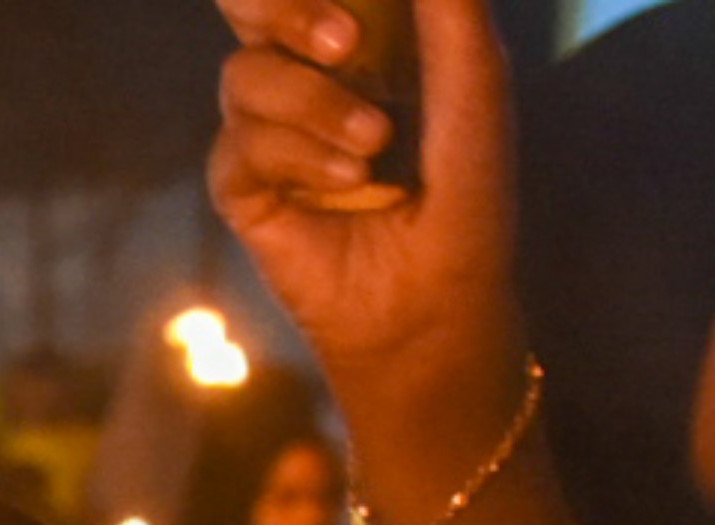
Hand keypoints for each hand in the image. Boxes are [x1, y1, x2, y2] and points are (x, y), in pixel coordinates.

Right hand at [207, 0, 525, 426]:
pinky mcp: (244, 190)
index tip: (354, 16)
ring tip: (375, 143)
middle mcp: (307, 76)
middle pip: (250, 6)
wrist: (437, 305)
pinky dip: (295, 157)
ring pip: (244, 74)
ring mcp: (269, 132)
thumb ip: (452, 12)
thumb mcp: (476, 89)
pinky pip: (238, 145)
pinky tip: (349, 184)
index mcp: (362, 37)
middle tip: (346, 42)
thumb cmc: (468, 196)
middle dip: (285, 8)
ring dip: (313, 105)